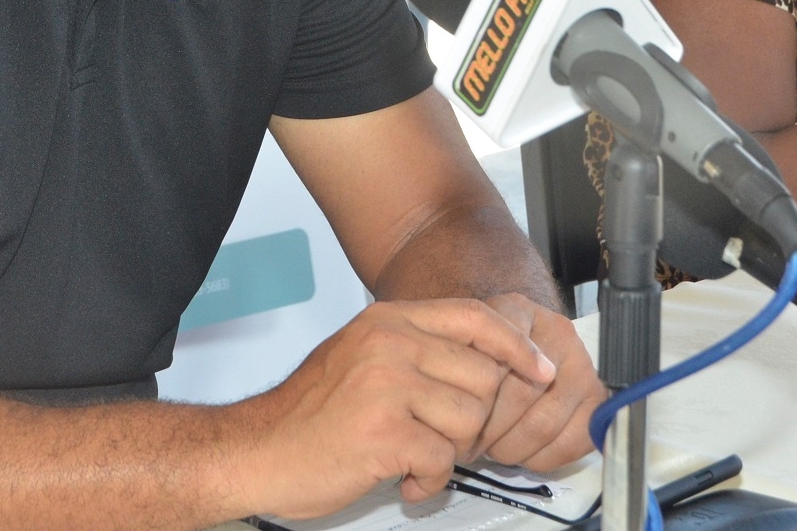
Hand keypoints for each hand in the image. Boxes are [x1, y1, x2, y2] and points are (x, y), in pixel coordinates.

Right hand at [238, 298, 556, 520]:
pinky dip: (428, 480)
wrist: (257, 450)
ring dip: (451, 451)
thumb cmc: (309, 414)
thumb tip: (487, 363)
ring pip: (471, 421)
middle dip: (474, 420)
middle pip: (484, 376)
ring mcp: (385, 384)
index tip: (539, 370)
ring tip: (413, 455)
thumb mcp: (363, 358)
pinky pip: (444, 459)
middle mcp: (388, 343)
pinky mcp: (384, 430)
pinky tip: (399, 476)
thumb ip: (416, 350)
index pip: (474, 317)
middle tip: (439, 437)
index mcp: (385, 320)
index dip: (516, 346)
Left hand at [475, 293, 604, 470]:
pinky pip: (568, 444)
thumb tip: (464, 403)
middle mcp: (559, 333)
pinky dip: (537, 458)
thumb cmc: (484, 351)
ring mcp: (584, 368)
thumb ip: (463, 357)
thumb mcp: (465, 339)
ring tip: (490, 448)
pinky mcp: (598, 404)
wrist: (523, 355)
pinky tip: (519, 451)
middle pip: (520, 394)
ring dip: (510, 447)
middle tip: (469, 441)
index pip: (499, 352)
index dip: (477, 390)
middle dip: (488, 427)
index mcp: (520, 310)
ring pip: (542, 425)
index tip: (461, 410)